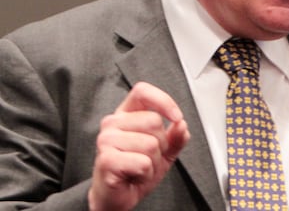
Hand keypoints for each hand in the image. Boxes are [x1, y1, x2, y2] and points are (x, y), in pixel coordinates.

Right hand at [88, 82, 189, 210]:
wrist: (118, 197)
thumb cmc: (136, 170)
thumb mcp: (165, 151)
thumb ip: (176, 136)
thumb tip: (181, 125)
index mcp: (126, 115)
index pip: (142, 92)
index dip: (163, 101)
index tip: (176, 117)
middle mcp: (113, 123)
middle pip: (154, 121)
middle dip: (161, 144)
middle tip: (148, 157)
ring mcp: (106, 140)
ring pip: (150, 144)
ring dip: (153, 162)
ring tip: (140, 168)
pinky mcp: (106, 160)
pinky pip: (142, 162)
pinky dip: (145, 174)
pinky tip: (134, 176)